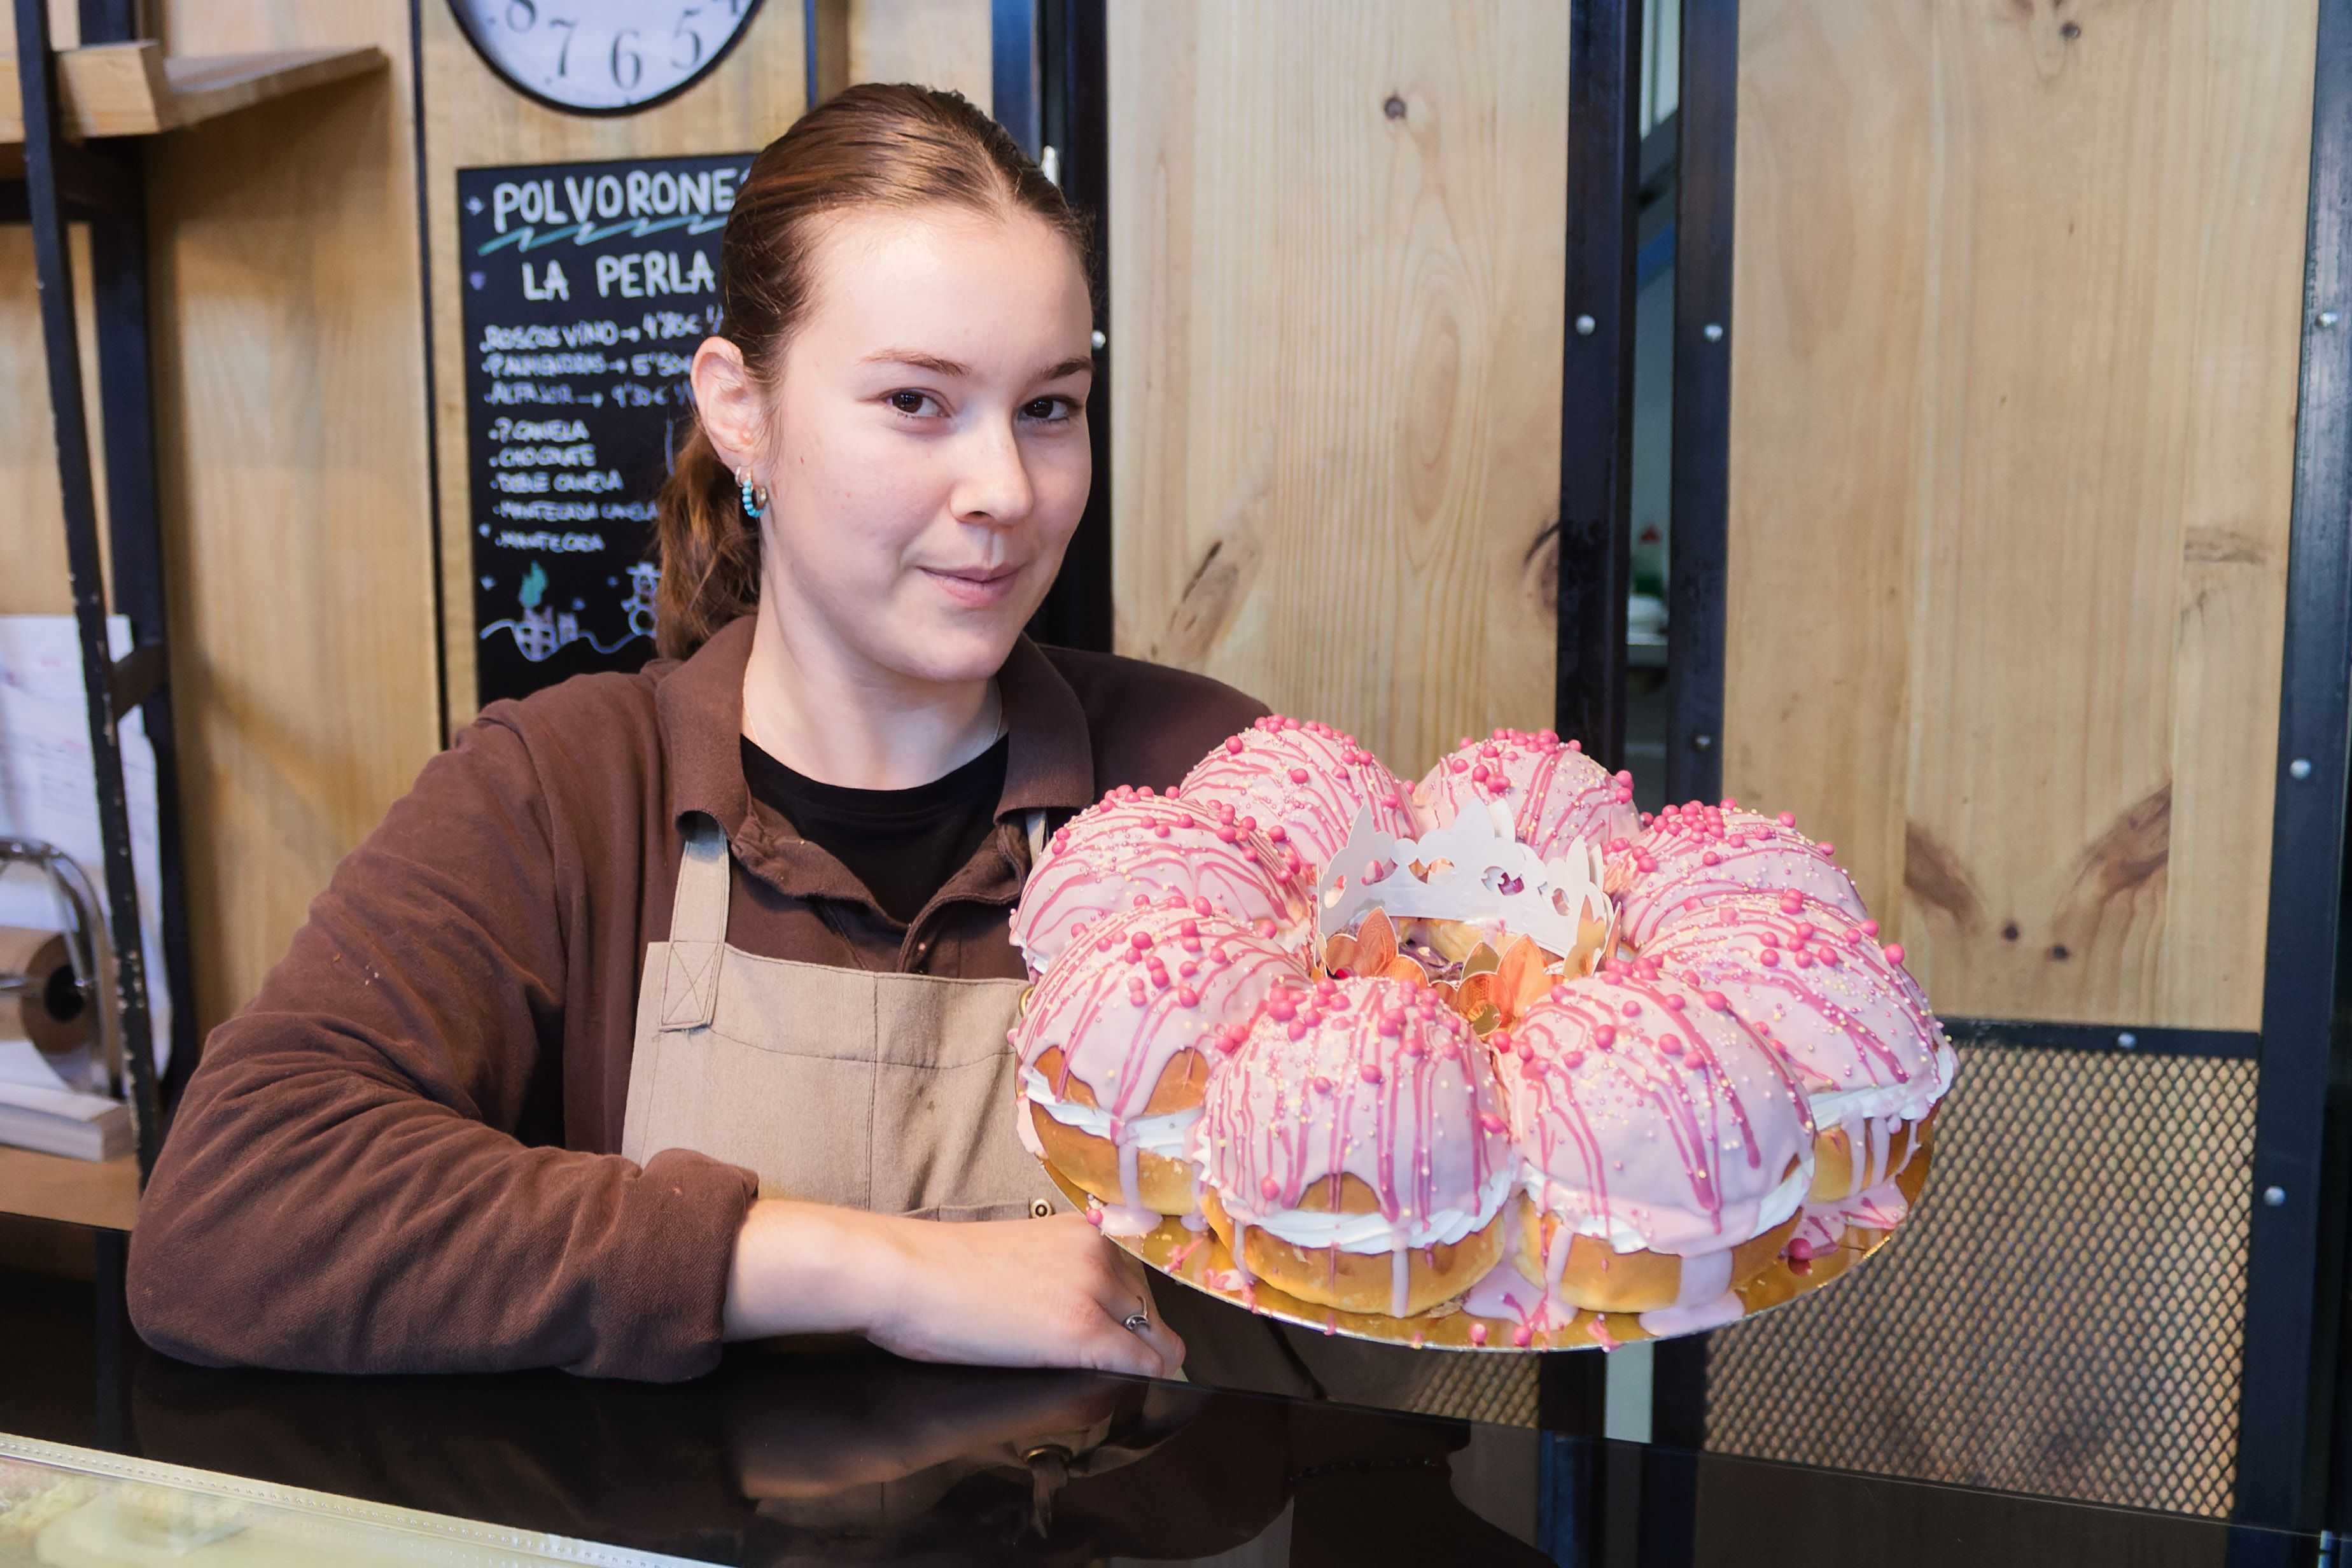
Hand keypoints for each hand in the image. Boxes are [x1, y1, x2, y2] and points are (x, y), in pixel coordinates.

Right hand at [865, 1212, 1183, 1377]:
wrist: (904, 1274)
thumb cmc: (939, 1270)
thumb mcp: (1020, 1254)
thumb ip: (1062, 1270)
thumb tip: (1088, 1310)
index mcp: (1082, 1229)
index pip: (1138, 1280)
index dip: (1128, 1316)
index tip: (1121, 1336)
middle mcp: (1098, 1251)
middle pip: (1150, 1311)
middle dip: (1132, 1339)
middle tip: (1100, 1362)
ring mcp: (1094, 1289)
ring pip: (1154, 1339)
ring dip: (1131, 1359)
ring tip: (1088, 1372)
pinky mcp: (1083, 1330)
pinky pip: (1142, 1363)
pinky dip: (1139, 1379)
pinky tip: (1119, 1387)